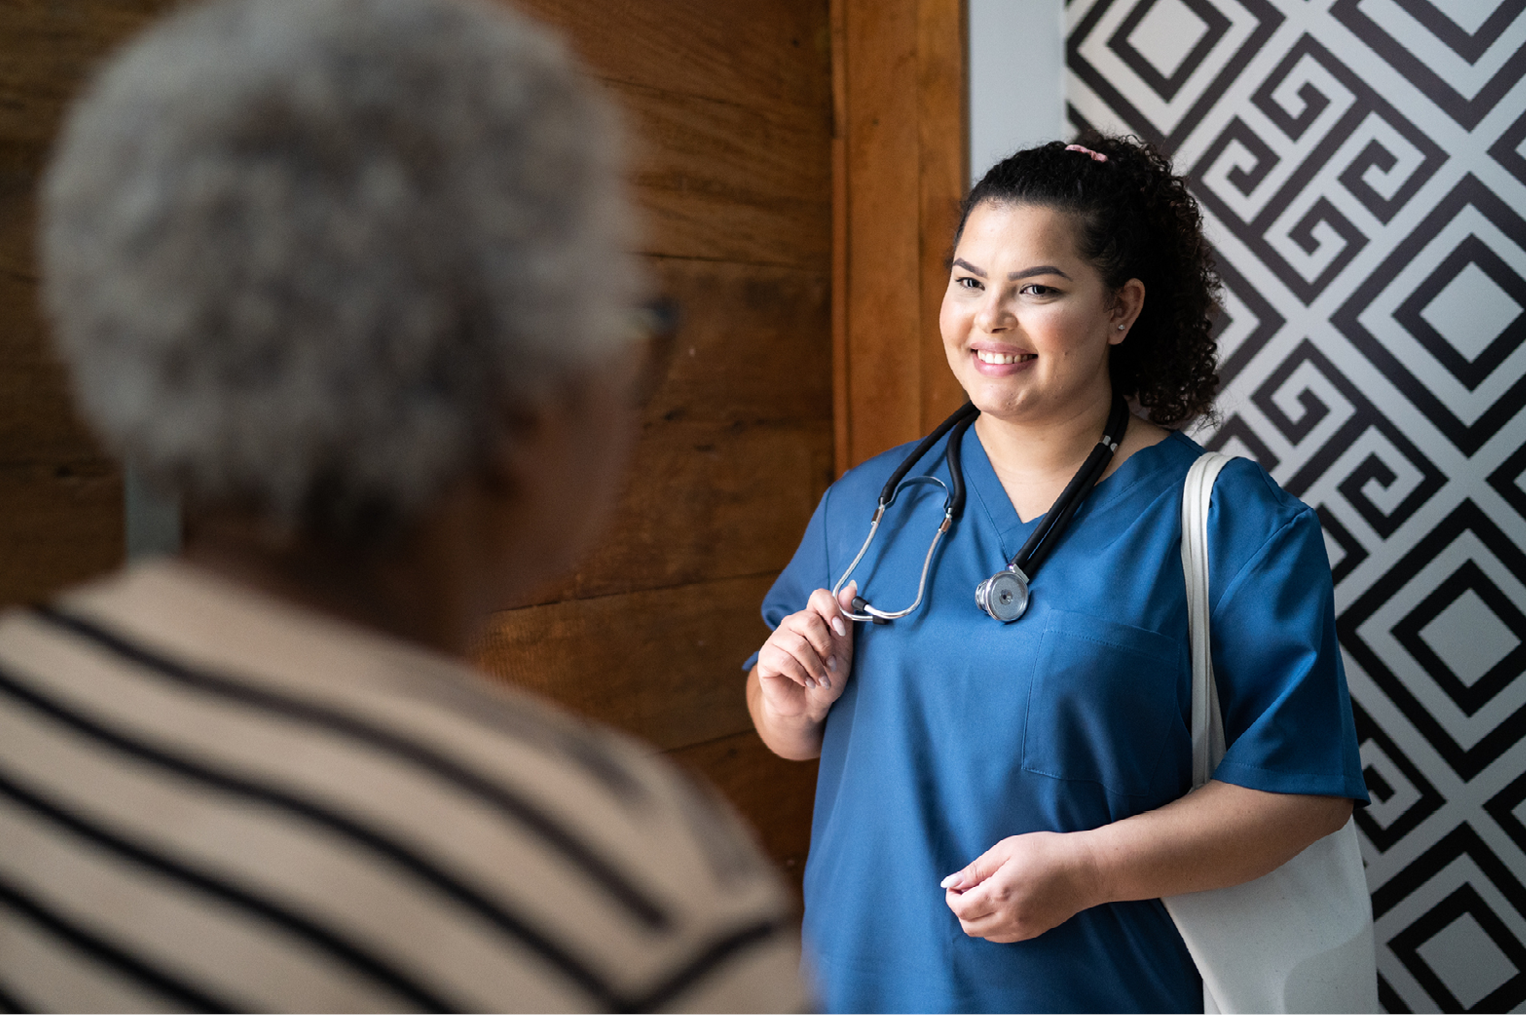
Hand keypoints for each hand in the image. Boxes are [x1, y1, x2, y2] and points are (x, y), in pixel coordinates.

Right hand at [754, 583, 856, 724]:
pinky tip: (807, 683)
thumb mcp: (842, 651)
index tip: (841, 631)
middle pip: (808, 620)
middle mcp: (792, 624)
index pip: (818, 596)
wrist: (809, 707)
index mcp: (812, 618)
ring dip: (815, 667)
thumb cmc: (827, 677)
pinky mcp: (766, 657)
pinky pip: (784, 660)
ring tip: (820, 680)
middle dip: (825, 647)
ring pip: (798, 644)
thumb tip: (852, 586)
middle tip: (830, 665)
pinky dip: (801, 675)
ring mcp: (777, 640)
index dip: (831, 609)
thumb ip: (844, 621)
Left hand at [941, 832, 1100, 942]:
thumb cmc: (1047, 852)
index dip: (952, 897)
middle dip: (961, 909)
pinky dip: (993, 926)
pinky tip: (1001, 906)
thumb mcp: (1007, 849)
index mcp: (999, 894)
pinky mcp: (1033, 933)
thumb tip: (950, 882)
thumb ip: (976, 868)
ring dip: (976, 919)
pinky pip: (1002, 937)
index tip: (958, 884)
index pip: (961, 909)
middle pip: (969, 927)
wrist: (1086, 870)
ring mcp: (1022, 929)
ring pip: (985, 935)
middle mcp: (1009, 917)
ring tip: (986, 896)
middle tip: (969, 890)